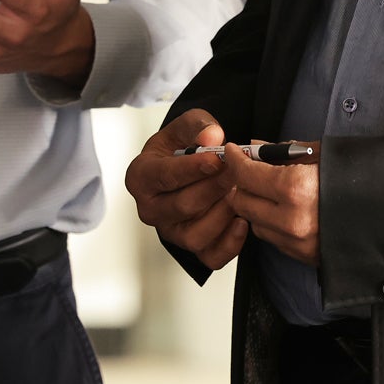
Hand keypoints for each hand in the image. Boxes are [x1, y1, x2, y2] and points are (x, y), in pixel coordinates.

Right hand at [124, 109, 248, 269]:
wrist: (189, 168)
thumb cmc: (182, 148)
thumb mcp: (187, 126)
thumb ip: (198, 126)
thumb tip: (212, 137)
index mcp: (141, 176)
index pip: (164, 175)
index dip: (193, 168)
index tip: (218, 159)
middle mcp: (150, 209)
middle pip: (183, 205)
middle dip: (215, 187)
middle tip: (238, 172)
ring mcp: (170, 231)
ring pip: (196, 235)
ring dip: (223, 214)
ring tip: (239, 192)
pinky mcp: (190, 248)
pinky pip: (211, 256)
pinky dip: (230, 243)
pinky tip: (242, 220)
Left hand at [224, 139, 320, 265]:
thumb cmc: (362, 177)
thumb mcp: (321, 154)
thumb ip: (282, 152)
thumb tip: (255, 149)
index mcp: (296, 189)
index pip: (246, 173)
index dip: (235, 159)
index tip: (233, 151)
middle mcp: (292, 220)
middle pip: (242, 202)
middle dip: (240, 184)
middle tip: (246, 170)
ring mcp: (299, 243)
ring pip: (254, 223)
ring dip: (254, 205)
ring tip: (266, 190)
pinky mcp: (306, 257)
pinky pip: (273, 239)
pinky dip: (270, 223)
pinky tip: (282, 209)